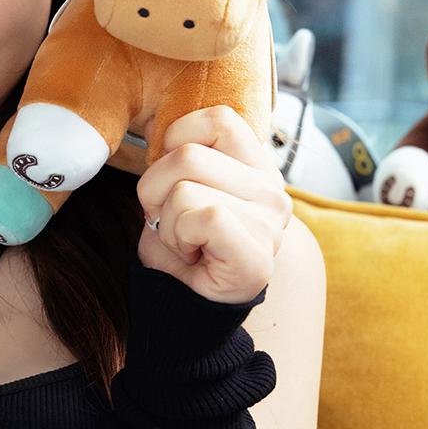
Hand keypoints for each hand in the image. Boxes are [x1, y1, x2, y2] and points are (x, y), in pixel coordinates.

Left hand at [134, 104, 292, 303]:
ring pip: (184, 186)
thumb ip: (180, 155)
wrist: (187, 309)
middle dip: (155, 190)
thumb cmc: (182, 247)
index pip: (217, 119)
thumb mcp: (178, 188)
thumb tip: (157, 130)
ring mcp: (271, 220)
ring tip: (184, 241)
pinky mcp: (257, 252)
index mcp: (256, 166)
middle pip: (186, 154)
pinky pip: (200, 216)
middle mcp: (272, 188)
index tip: (173, 181)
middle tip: (172, 222)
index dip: (176, 142)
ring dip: (165, 220)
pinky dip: (177, 237)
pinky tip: (191, 255)